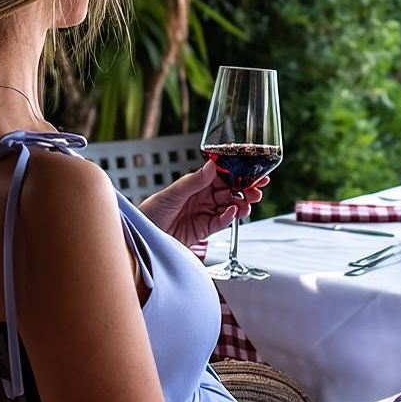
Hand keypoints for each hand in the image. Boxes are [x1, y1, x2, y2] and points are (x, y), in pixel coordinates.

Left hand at [139, 161, 267, 247]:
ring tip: (250, 202)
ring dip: (242, 203)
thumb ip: (194, 181)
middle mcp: (202, 198)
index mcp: (196, 184)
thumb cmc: (150, 211)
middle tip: (258, 188)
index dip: (238, 173)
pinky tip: (233, 213)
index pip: (222, 176)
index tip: (253, 170)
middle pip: (230, 191)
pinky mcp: (204, 230)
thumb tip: (212, 165)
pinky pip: (221, 222)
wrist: (142, 236)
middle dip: (246, 189)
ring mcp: (204, 213)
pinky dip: (229, 217)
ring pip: (230, 206)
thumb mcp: (173, 193)